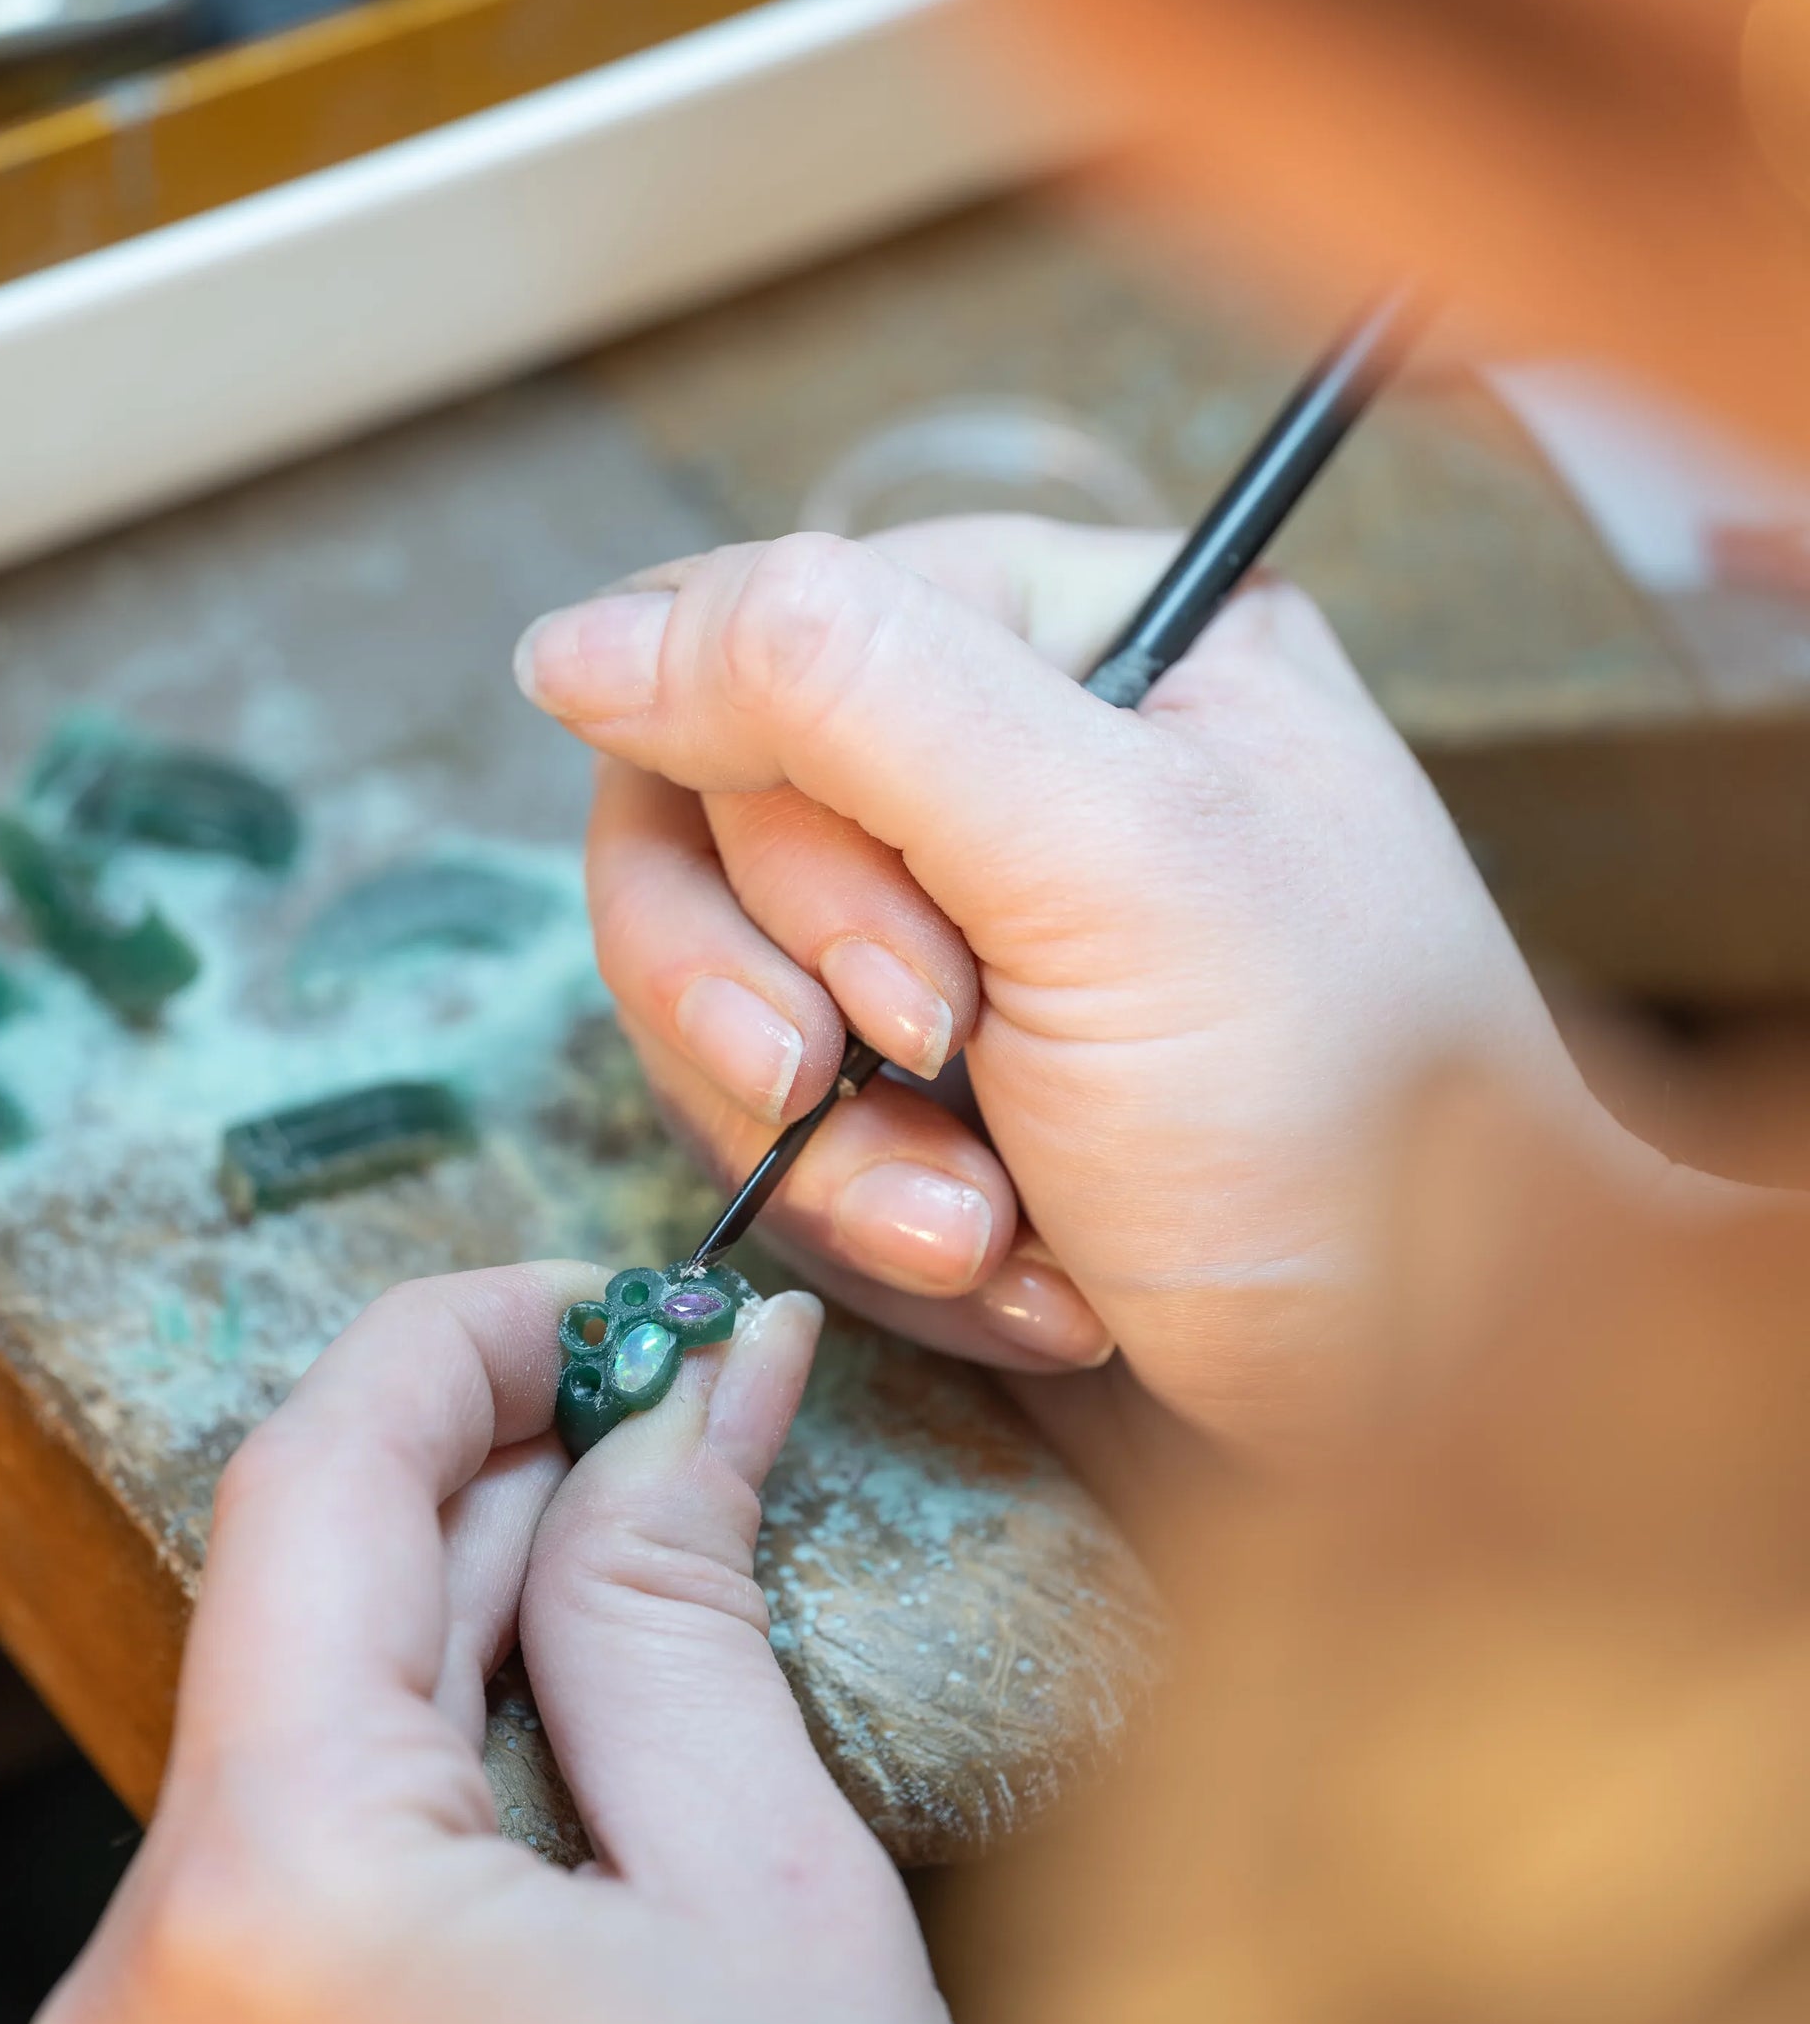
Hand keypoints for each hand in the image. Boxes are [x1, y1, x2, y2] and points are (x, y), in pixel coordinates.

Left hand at [16, 1265, 990, 2023]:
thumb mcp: (770, 1894)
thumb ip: (673, 1597)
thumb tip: (690, 1377)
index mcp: (258, 1917)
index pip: (311, 1492)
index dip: (467, 1345)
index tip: (617, 1300)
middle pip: (298, 1645)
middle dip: (492, 1507)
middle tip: (684, 1416)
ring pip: (286, 1787)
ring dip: (458, 1667)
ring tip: (658, 1611)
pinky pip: (268, 1940)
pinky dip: (407, 1834)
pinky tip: (570, 1815)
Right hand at [514, 518, 1617, 1459]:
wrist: (1447, 1390)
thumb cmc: (1335, 1117)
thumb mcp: (1100, 856)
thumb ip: (835, 689)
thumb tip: (576, 637)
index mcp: (1082, 633)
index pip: (760, 651)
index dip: (777, 838)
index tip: (916, 990)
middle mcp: (1014, 761)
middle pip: (704, 834)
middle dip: (797, 1019)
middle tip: (934, 1095)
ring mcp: (971, 934)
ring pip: (727, 997)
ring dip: (840, 1153)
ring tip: (988, 1231)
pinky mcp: (943, 1089)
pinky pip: (787, 1131)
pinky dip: (881, 1224)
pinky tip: (1027, 1272)